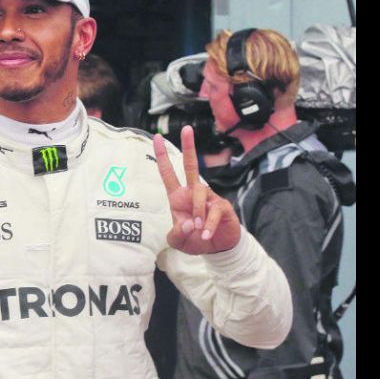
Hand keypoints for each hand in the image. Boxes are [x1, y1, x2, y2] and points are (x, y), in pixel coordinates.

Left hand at [153, 126, 240, 254]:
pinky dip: (208, 225)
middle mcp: (193, 193)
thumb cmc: (194, 240)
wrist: (216, 249)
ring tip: (197, 230)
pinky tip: (205, 234)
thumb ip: (175, 234)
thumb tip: (185, 224)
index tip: (157, 137)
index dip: (162, 156)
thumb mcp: (177, 241)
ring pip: (201, 193)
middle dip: (188, 147)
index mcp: (178, 197)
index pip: (168, 173)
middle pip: (191, 166)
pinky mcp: (222, 207)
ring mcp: (209, 198)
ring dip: (197, 212)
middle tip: (187, 129)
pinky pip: (214, 211)